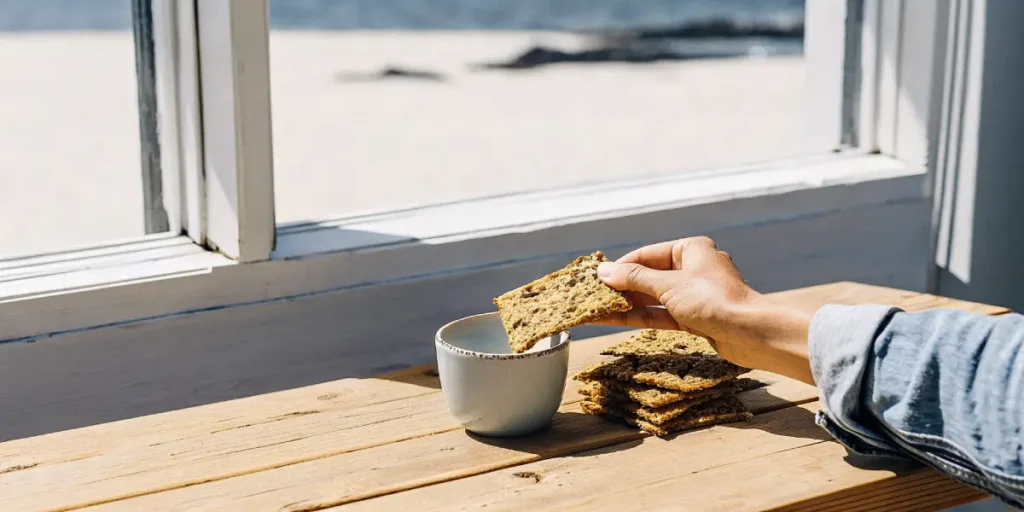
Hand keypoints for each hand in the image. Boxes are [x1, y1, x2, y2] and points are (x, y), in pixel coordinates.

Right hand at [595, 237, 814, 383]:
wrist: (751, 334)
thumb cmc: (712, 301)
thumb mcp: (668, 286)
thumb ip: (634, 279)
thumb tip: (603, 271)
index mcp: (691, 249)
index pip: (647, 254)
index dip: (620, 267)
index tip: (596, 278)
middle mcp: (693, 268)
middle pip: (648, 276)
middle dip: (621, 288)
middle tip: (591, 296)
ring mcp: (694, 294)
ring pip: (653, 298)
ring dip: (626, 304)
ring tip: (595, 309)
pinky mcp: (694, 318)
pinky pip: (661, 314)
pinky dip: (640, 316)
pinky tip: (614, 319)